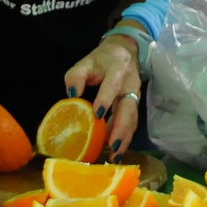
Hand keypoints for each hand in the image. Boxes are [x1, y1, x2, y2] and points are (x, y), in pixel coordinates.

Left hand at [63, 35, 141, 161]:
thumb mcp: (86, 62)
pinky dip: (125, 137)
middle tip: (111, 146)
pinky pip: (132, 122)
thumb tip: (71, 95)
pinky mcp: (135, 105)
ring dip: (125, 137)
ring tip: (115, 155)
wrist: (125, 51)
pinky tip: (116, 150)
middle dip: (121, 128)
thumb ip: (76, 76)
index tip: (97, 115)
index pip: (112, 85)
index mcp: (117, 70)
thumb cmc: (102, 59)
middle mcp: (130, 85)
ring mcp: (135, 95)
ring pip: (133, 118)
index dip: (106, 99)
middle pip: (128, 108)